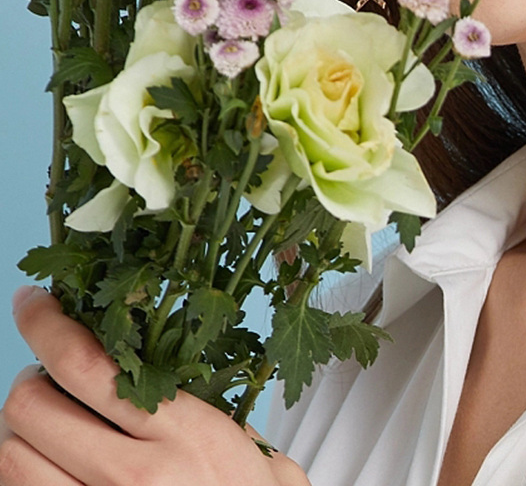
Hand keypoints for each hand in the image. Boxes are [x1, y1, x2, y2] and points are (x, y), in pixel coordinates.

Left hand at [0, 286, 309, 485]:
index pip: (89, 363)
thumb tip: (167, 356)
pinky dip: (16, 477)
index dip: (47, 324)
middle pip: (31, 407)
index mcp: (183, 433)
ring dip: (14, 434)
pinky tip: (39, 468)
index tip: (34, 302)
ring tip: (39, 427)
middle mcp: (132, 475)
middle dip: (27, 383)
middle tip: (45, 380)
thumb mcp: (256, 452)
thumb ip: (209, 409)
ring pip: (8, 459)